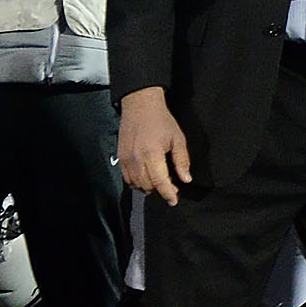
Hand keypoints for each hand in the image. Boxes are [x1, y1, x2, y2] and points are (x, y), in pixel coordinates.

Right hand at [118, 87, 192, 203]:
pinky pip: (127, 179)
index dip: (168, 194)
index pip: (160, 182)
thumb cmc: (161, 121)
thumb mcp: (177, 138)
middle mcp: (136, 160)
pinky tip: (147, 177)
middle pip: (148, 186)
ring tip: (160, 180)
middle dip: (160, 190)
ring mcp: (126, 160)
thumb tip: (186, 179)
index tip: (174, 200)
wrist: (140, 106)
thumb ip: (182, 161)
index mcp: (152, 155)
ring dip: (149, 187)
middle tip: (171, 186)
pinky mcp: (120, 158)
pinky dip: (137, 183)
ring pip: (136, 185)